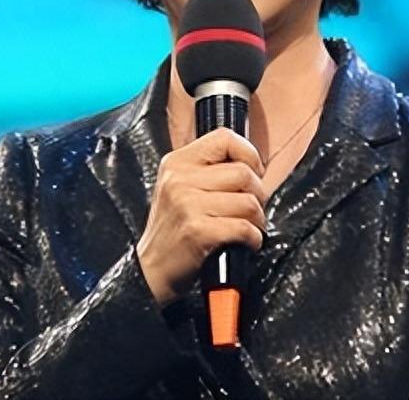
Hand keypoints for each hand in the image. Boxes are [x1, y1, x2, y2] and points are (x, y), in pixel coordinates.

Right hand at [136, 128, 267, 306]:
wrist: (151, 269)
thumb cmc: (172, 230)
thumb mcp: (179, 188)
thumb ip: (208, 170)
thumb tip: (252, 165)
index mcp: (177, 162)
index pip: (224, 138)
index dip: (248, 153)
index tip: (253, 170)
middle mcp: (180, 180)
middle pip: (243, 172)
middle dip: (258, 193)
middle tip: (251, 208)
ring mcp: (188, 205)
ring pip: (248, 201)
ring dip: (257, 218)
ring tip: (249, 226)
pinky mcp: (198, 231)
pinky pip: (244, 227)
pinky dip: (253, 238)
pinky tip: (246, 241)